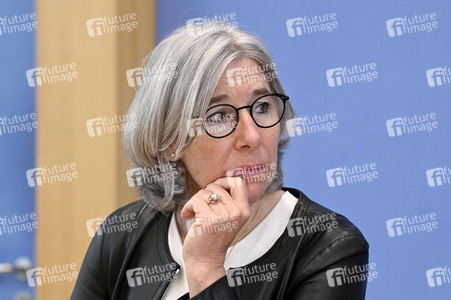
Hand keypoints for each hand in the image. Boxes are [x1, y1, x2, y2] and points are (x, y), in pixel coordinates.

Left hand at [180, 177, 249, 295]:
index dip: (224, 181)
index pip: (238, 182)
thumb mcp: (230, 218)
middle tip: (201, 207)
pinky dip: (188, 207)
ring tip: (195, 213)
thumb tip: (223, 179)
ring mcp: (223, 215)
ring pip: (204, 192)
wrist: (205, 261)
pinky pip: (195, 201)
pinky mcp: (209, 219)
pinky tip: (188, 216)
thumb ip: (230, 201)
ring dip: (195, 202)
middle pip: (216, 185)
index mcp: (244, 210)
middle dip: (204, 194)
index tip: (214, 189)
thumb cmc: (214, 239)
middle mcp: (236, 212)